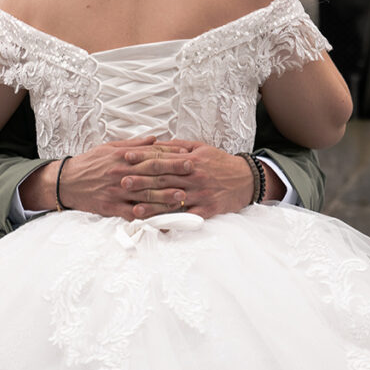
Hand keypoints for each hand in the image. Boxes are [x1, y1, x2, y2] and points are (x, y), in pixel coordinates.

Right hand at [18, 138, 189, 217]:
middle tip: (193, 171)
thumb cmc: (90, 163)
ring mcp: (117, 192)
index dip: (171, 154)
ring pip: (145, 194)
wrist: (67, 181)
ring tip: (182, 196)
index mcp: (123, 157)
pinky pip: (132, 213)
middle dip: (174, 172)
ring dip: (165, 196)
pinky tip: (160, 218)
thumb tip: (155, 139)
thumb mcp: (110, 147)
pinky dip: (147, 216)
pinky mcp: (111, 207)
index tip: (188, 153)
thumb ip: (134, 144)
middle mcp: (121, 173)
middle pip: (152, 173)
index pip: (151, 154)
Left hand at [122, 141, 287, 217]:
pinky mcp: (206, 210)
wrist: (247, 180)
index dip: (143, 158)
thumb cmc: (220, 163)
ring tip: (134, 208)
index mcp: (191, 159)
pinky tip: (158, 226)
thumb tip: (155, 143)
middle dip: (141, 181)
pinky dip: (171, 222)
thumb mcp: (201, 148)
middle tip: (122, 182)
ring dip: (152, 205)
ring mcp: (200, 194)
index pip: (163, 158)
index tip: (126, 158)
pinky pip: (186, 217)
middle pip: (163, 179)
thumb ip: (177, 147)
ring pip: (172, 200)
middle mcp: (194, 177)